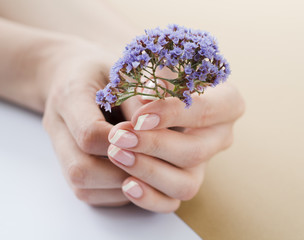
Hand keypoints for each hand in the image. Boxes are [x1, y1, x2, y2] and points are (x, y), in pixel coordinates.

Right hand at [41, 38, 141, 205]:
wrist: (73, 76)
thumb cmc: (103, 71)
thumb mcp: (124, 72)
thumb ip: (141, 100)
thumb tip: (162, 132)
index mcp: (68, 96)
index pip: (89, 132)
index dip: (122, 143)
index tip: (147, 139)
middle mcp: (57, 127)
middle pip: (80, 169)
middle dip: (122, 171)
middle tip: (152, 164)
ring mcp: (59, 149)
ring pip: (82, 186)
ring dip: (119, 185)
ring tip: (147, 171)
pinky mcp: (67, 164)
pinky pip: (87, 192)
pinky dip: (114, 191)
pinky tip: (133, 175)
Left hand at [107, 81, 244, 211]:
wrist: (156, 96)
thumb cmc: (160, 76)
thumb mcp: (161, 67)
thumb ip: (156, 81)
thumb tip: (145, 100)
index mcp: (226, 103)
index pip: (206, 110)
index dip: (172, 114)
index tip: (139, 116)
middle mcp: (219, 137)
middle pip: (194, 152)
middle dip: (154, 146)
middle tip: (120, 137)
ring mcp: (204, 164)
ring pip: (186, 184)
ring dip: (148, 171)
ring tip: (117, 154)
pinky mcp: (184, 182)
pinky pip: (171, 202)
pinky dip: (149, 198)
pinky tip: (126, 185)